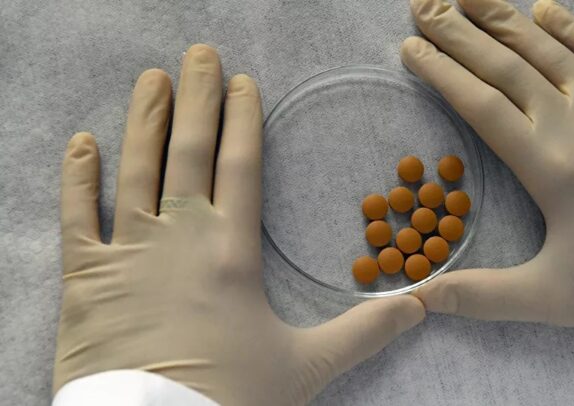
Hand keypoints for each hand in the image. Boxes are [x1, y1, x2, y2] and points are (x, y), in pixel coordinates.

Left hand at [55, 44, 423, 404]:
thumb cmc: (229, 400)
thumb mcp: (307, 366)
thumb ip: (365, 331)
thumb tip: (422, 307)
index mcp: (231, 252)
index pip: (239, 166)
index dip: (242, 119)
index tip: (242, 82)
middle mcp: (178, 238)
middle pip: (189, 151)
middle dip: (197, 98)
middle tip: (200, 54)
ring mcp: (127, 252)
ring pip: (134, 168)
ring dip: (144, 119)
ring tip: (152, 78)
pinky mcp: (84, 277)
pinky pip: (76, 216)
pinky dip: (76, 176)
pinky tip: (81, 142)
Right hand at [401, 0, 573, 335]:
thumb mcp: (556, 299)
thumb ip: (484, 295)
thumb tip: (419, 298)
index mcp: (547, 164)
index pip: (479, 104)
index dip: (441, 72)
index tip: (410, 48)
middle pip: (504, 65)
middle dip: (457, 31)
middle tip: (421, 2)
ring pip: (547, 49)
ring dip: (503, 17)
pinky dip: (572, 27)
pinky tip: (545, 7)